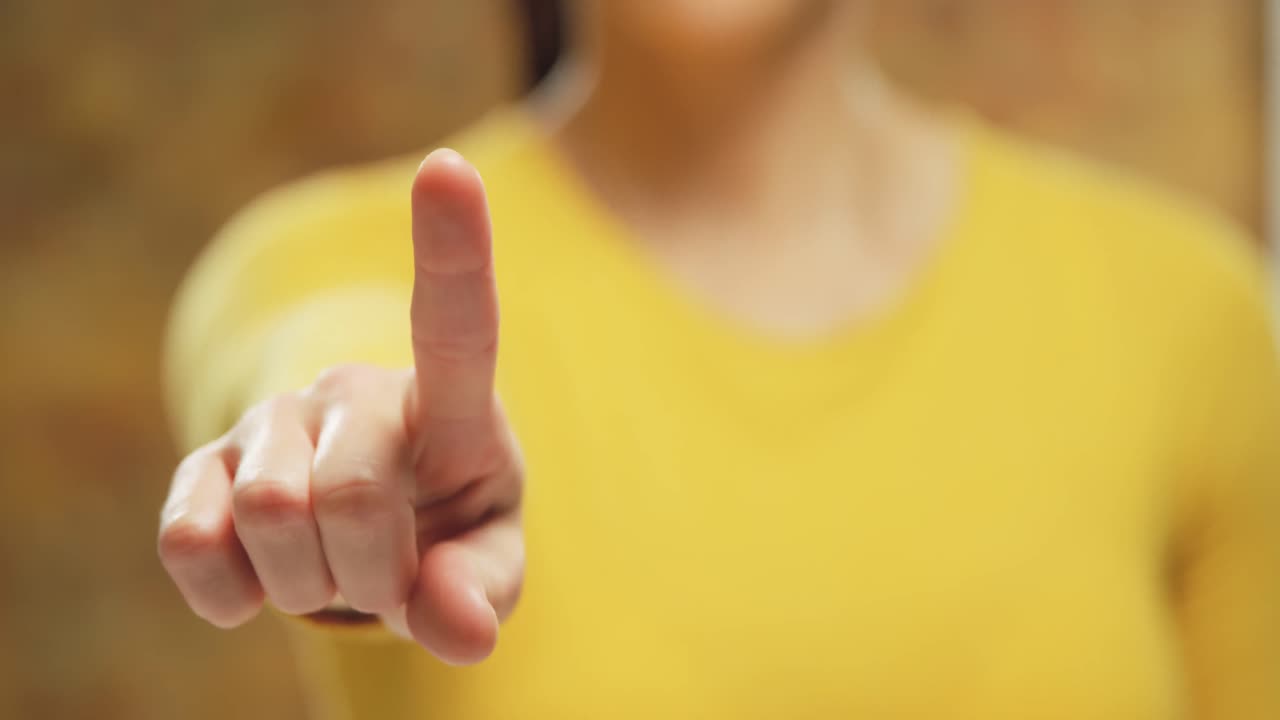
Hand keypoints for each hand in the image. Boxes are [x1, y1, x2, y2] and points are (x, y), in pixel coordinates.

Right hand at [158, 150, 522, 664]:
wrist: (369, 534)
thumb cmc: (445, 528)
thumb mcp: (488, 559)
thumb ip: (485, 588)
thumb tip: (456, 625)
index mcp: (448, 405)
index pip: (456, 322)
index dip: (453, 251)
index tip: (449, 171)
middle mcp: (354, 392)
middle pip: (353, 496)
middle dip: (374, 574)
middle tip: (387, 576)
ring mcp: (272, 422)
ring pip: (271, 518)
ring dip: (310, 584)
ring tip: (332, 568)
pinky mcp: (201, 467)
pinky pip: (188, 544)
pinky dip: (232, 595)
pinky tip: (262, 574)